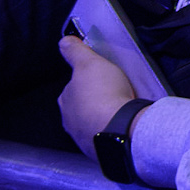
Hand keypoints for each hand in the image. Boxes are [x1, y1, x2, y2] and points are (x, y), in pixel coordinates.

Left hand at [58, 36, 137, 161]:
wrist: (119, 128)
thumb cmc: (103, 94)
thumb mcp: (89, 63)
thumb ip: (75, 52)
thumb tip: (64, 41)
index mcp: (65, 100)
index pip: (73, 88)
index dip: (87, 81)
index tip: (102, 79)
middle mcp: (70, 121)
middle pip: (82, 107)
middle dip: (95, 101)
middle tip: (115, 93)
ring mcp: (84, 137)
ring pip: (93, 122)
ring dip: (105, 117)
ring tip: (123, 109)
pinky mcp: (100, 148)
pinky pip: (106, 136)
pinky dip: (113, 130)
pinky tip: (125, 124)